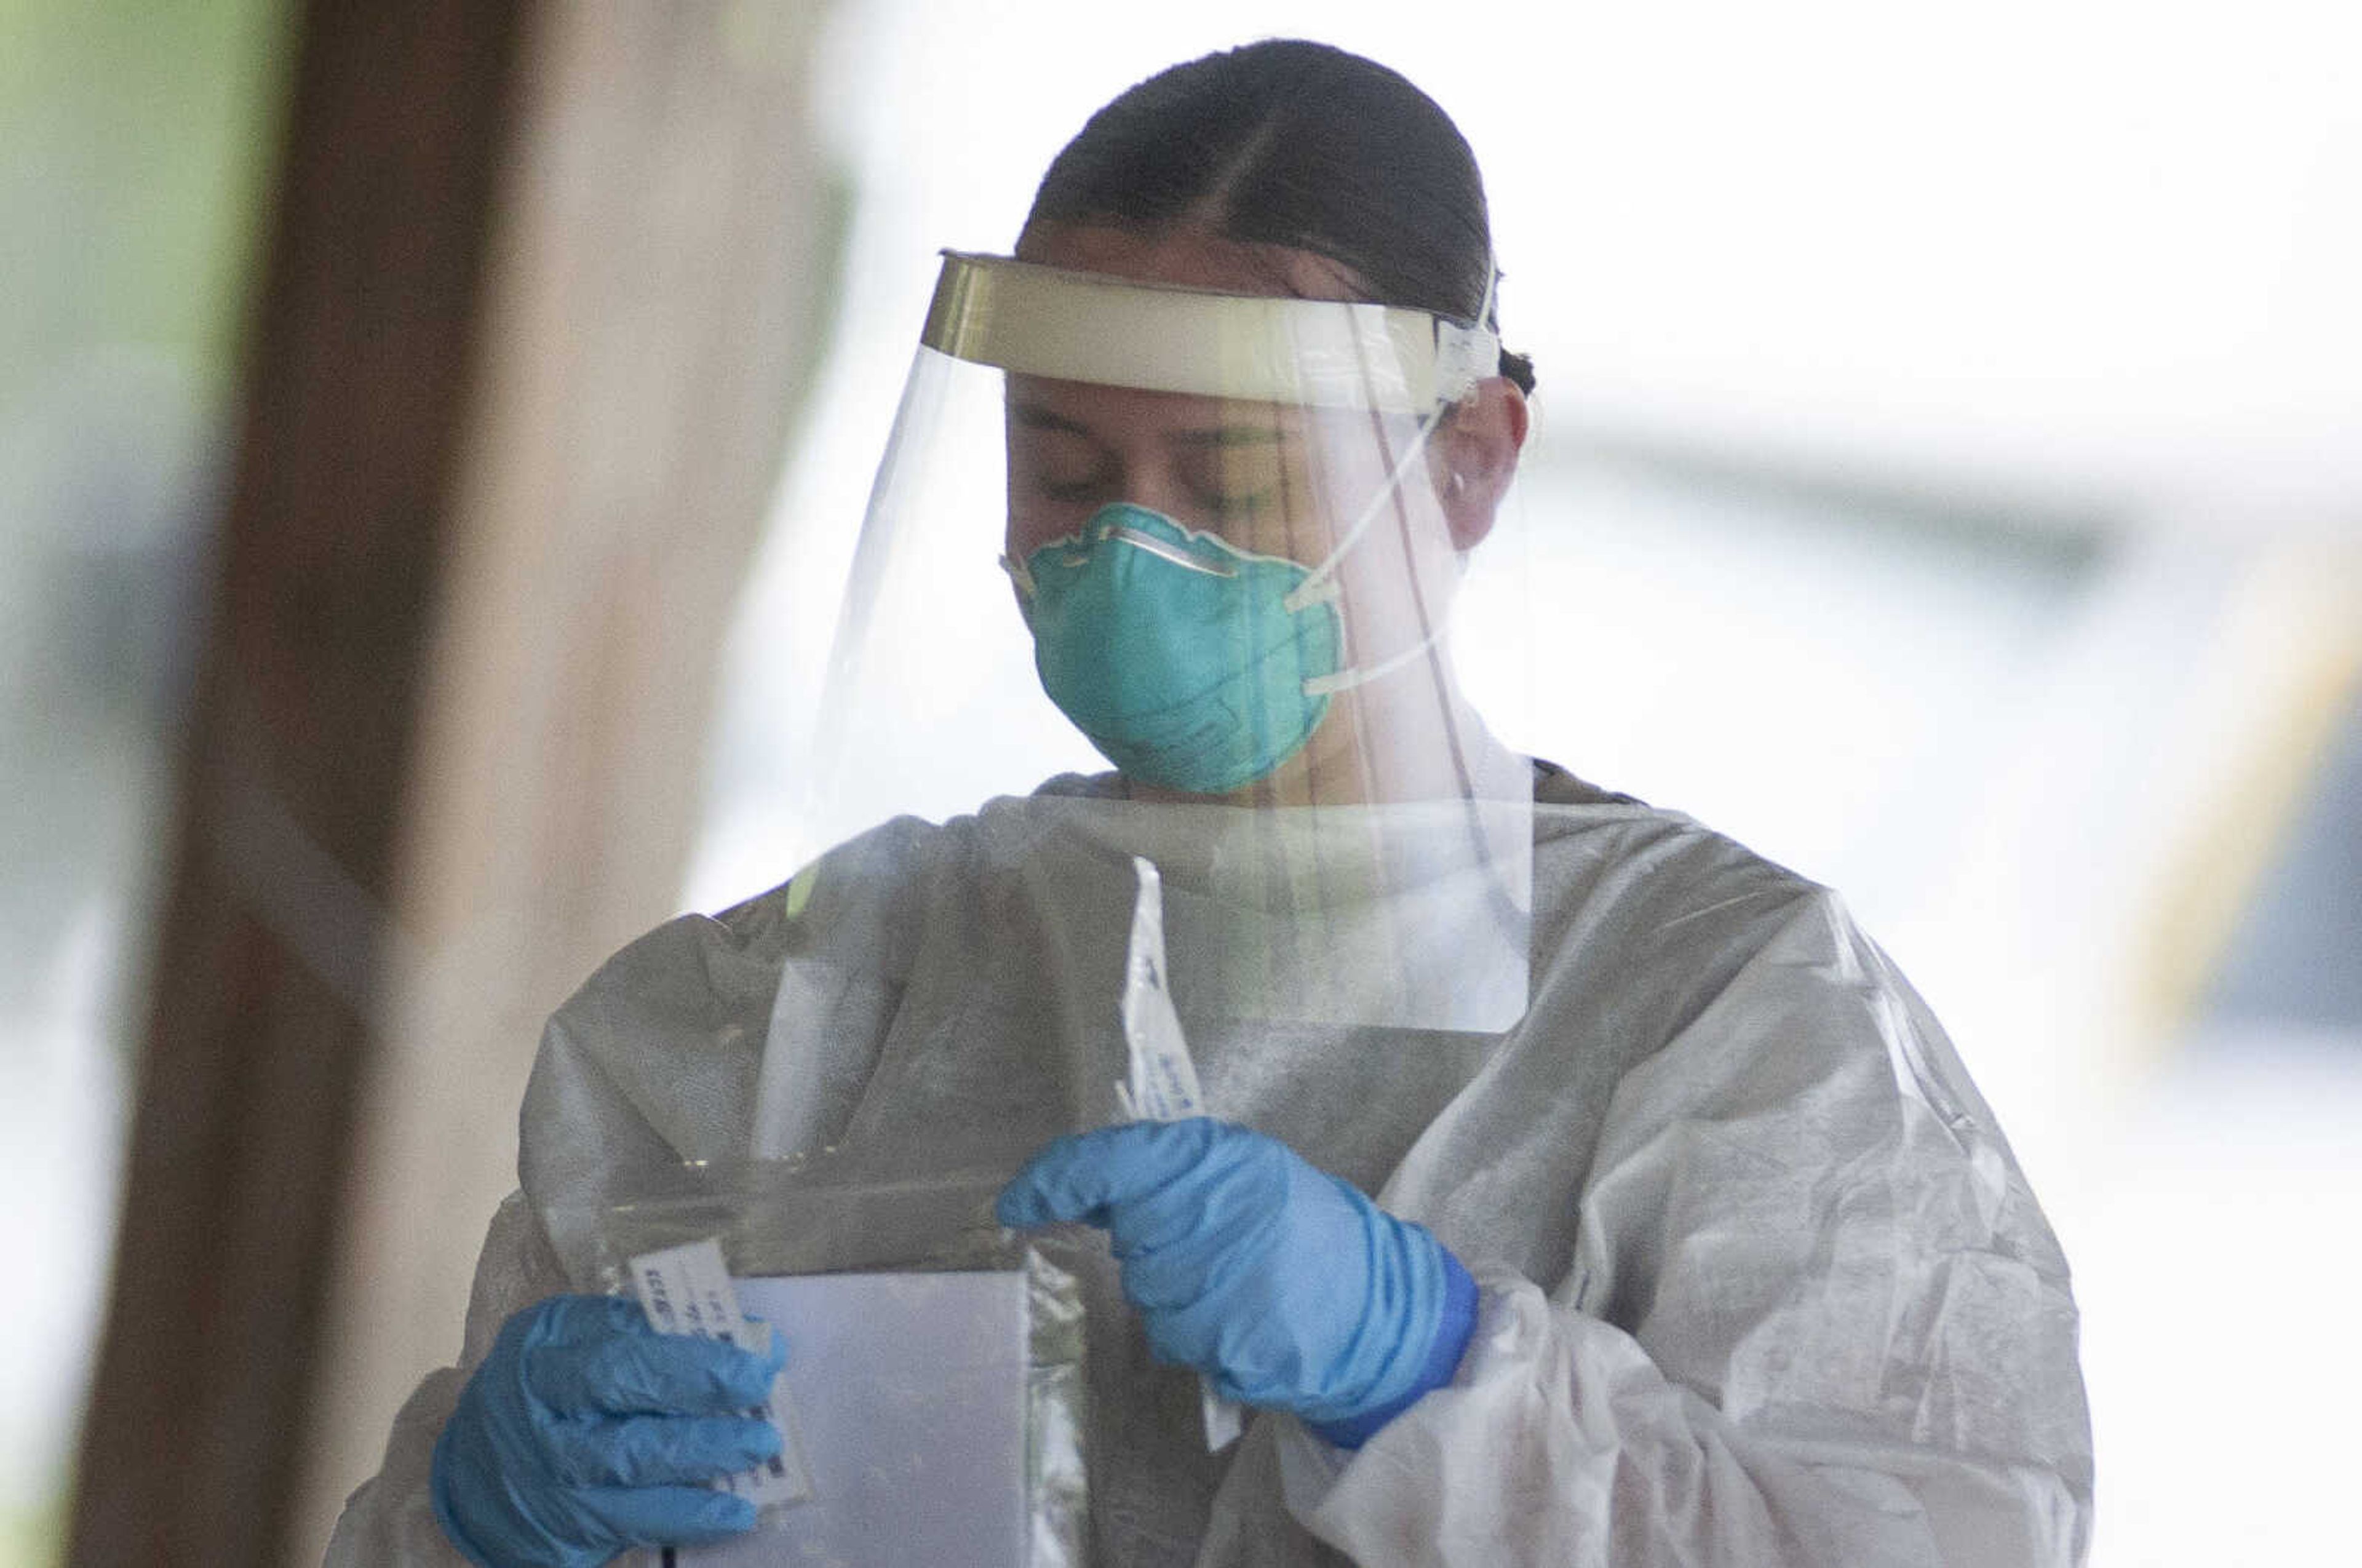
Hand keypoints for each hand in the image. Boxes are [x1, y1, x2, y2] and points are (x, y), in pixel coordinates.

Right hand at [430, 1294, 783, 1567]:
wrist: (475, 1480)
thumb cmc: (550, 1396)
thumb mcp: (576, 1348)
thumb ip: (648, 1338)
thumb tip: (747, 1336)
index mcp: (544, 1345)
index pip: (619, 1337)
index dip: (691, 1346)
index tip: (755, 1350)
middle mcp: (538, 1403)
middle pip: (619, 1388)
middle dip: (698, 1385)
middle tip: (760, 1388)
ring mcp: (548, 1470)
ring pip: (628, 1458)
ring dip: (703, 1452)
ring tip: (760, 1444)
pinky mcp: (565, 1524)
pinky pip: (633, 1521)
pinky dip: (689, 1516)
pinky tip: (735, 1511)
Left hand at [997, 1118, 1476, 1446]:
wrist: (1380, 1309)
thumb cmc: (1316, 1231)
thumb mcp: (1253, 1170)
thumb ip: (1178, 1171)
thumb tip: (1096, 1188)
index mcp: (1211, 1161)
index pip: (1103, 1162)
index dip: (1047, 1180)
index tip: (1015, 1202)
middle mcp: (1196, 1220)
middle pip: (1127, 1234)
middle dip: (1152, 1237)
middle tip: (1211, 1237)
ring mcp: (1203, 1289)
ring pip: (1148, 1289)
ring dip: (1180, 1283)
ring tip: (1244, 1276)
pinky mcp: (1210, 1346)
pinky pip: (1175, 1332)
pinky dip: (1202, 1324)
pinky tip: (1247, 1312)